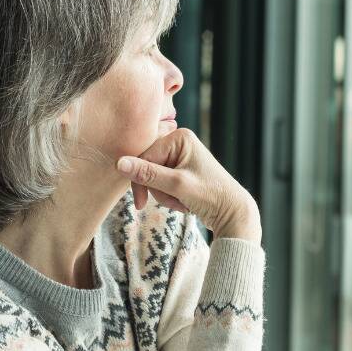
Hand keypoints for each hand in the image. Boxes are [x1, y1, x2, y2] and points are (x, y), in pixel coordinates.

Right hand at [116, 128, 260, 241]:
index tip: (140, 204)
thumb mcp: (176, 185)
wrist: (232, 212)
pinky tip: (184, 202)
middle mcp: (179, 142)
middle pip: (148, 167)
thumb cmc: (210, 195)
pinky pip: (162, 183)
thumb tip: (119, 163)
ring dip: (164, 195)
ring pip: (153, 178)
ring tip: (183, 202)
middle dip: (158, 189)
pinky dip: (170, 196)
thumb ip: (147, 174)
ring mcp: (181, 156)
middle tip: (175, 201)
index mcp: (180, 138)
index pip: (144, 157)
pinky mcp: (181, 170)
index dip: (139, 181)